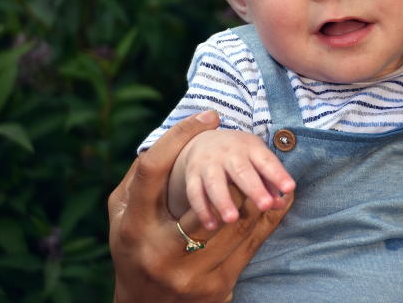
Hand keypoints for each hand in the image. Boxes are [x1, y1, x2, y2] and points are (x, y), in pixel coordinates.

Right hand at [108, 111, 294, 302]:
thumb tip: (173, 136)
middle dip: (235, 170)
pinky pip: (252, 243)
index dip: (181, 136)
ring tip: (270, 174)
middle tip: (247, 145)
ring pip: (238, 220)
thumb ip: (140, 178)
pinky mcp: (219, 286)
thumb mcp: (122, 214)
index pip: (155, 170)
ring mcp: (192, 273)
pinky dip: (268, 217)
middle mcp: (162, 252)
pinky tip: (280, 200)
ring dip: (258, 192)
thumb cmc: (133, 247)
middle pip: (210, 196)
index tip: (208, 115)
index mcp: (134, 227)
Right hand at [175, 129, 295, 229]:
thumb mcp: (257, 159)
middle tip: (265, 206)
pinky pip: (194, 193)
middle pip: (241, 171)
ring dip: (223, 201)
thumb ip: (269, 181)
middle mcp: (229, 153)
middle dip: (253, 188)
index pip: (266, 161)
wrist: (204, 141)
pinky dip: (202, 210)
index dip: (278, 174)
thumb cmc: (240, 155)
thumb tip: (280, 203)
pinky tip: (212, 225)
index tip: (289, 187)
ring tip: (232, 219)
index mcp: (251, 148)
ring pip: (214, 182)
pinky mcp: (192, 175)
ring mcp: (209, 163)